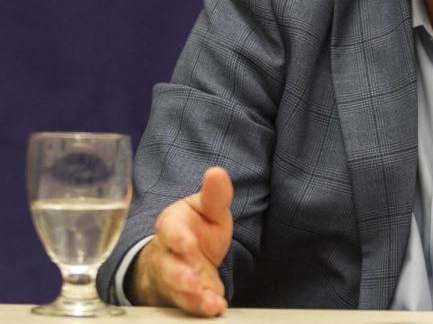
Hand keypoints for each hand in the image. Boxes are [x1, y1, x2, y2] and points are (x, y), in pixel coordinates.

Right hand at [126, 167, 233, 316]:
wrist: (185, 255)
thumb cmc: (197, 227)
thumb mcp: (209, 208)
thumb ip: (215, 195)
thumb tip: (217, 172)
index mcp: (172, 225)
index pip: (170, 231)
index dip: (178, 238)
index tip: (188, 244)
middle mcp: (168, 253)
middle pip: (169, 266)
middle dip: (180, 275)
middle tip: (193, 281)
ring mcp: (173, 277)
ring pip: (177, 289)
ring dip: (192, 297)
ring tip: (210, 303)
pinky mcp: (182, 296)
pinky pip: (188, 304)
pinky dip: (202, 307)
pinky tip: (215, 308)